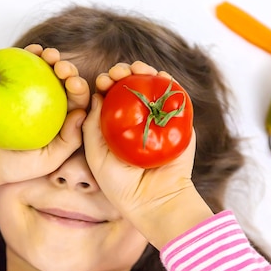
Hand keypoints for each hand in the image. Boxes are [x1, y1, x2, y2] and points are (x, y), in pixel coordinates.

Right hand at [0, 45, 89, 198]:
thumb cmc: (14, 165)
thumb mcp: (47, 161)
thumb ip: (69, 142)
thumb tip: (82, 113)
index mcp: (64, 120)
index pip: (78, 101)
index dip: (80, 89)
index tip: (74, 83)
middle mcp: (51, 103)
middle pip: (65, 81)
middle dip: (69, 69)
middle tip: (62, 67)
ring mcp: (31, 91)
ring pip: (46, 70)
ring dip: (52, 58)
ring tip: (49, 55)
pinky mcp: (12, 82)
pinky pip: (22, 65)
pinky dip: (28, 55)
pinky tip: (33, 50)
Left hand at [83, 62, 211, 247]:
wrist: (156, 201)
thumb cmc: (121, 186)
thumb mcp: (96, 156)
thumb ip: (92, 128)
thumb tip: (96, 95)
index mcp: (115, 126)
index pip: (108, 96)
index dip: (104, 83)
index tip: (101, 80)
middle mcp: (137, 119)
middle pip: (130, 87)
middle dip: (122, 73)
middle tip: (118, 72)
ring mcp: (159, 119)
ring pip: (152, 87)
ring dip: (145, 72)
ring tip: (137, 68)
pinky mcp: (179, 122)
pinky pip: (176, 98)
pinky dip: (169, 83)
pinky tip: (161, 75)